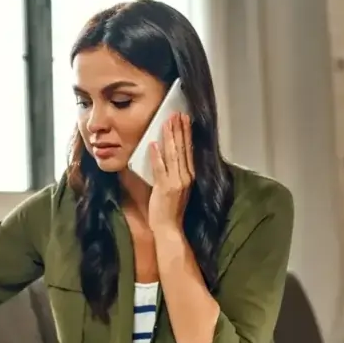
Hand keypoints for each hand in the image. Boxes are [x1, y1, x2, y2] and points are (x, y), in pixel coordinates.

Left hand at [148, 112, 193, 230]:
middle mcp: (186, 177)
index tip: (184, 119)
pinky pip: (160, 168)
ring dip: (170, 137)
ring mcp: (176, 182)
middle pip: (183, 148)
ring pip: (173, 154)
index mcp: (189, 176)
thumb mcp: (177, 187)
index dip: (186, 134)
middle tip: (176, 114)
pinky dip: (157, 155)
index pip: (189, 150)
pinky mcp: (165, 188)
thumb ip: (174, 172)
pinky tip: (153, 144)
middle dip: (179, 129)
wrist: (169, 228)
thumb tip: (166, 154)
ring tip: (167, 122)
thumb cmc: (170, 209)